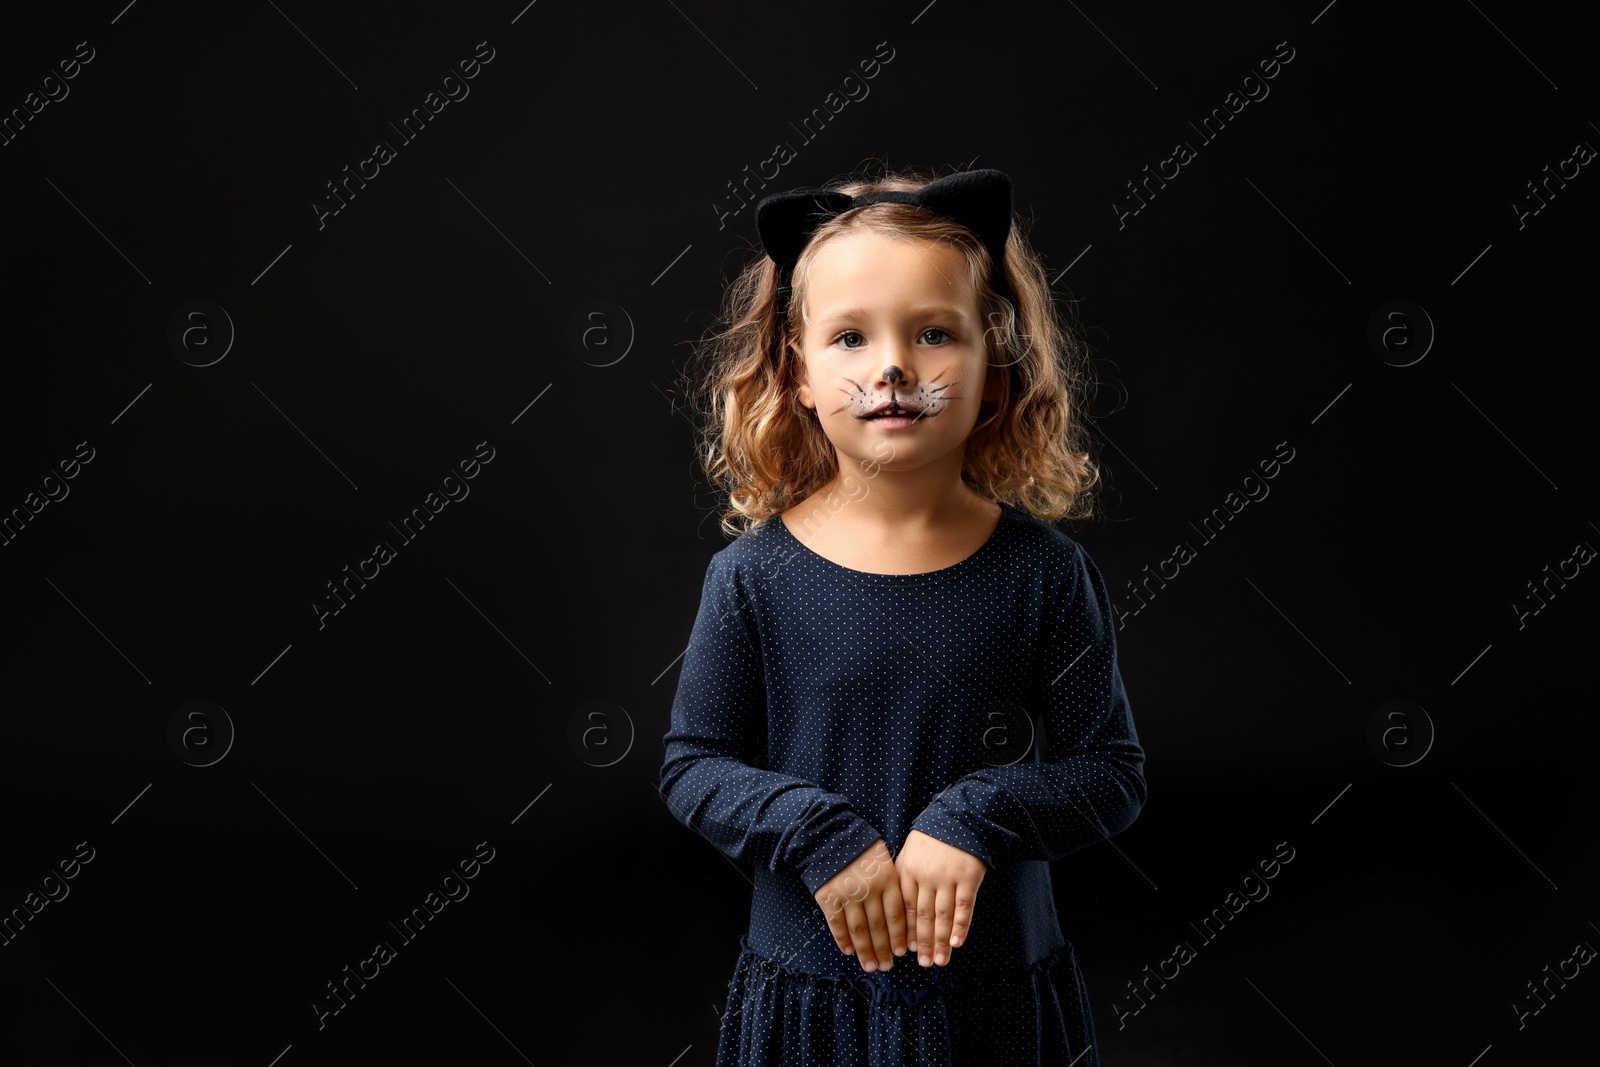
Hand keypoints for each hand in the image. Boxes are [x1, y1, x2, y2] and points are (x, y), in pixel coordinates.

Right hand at [812, 838, 906, 972]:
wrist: (829, 834)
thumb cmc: (862, 848)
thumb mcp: (884, 860)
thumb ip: (892, 885)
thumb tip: (902, 918)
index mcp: (887, 879)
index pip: (896, 915)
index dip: (899, 937)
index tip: (901, 953)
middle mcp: (869, 889)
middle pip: (878, 927)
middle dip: (883, 950)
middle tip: (886, 967)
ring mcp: (847, 894)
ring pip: (859, 930)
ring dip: (865, 951)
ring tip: (870, 966)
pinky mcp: (828, 897)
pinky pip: (837, 924)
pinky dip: (843, 939)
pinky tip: (849, 951)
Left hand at [896, 829, 985, 966]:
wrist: (961, 816)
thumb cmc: (933, 837)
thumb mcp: (910, 852)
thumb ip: (903, 877)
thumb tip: (899, 908)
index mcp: (907, 871)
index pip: (905, 908)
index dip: (905, 932)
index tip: (905, 951)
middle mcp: (925, 876)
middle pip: (922, 916)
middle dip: (922, 943)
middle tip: (923, 964)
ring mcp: (947, 877)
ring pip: (942, 915)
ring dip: (940, 941)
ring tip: (939, 961)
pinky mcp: (968, 877)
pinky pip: (964, 907)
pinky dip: (960, 926)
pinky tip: (956, 943)